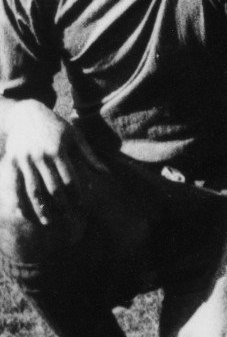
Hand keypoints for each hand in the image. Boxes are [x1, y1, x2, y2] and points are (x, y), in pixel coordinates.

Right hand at [1, 100, 107, 226]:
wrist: (25, 114)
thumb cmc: (56, 126)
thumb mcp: (75, 136)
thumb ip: (89, 156)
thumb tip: (106, 174)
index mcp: (58, 150)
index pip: (69, 178)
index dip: (76, 194)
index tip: (81, 206)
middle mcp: (40, 156)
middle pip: (51, 187)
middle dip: (61, 204)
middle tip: (68, 218)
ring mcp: (23, 159)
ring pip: (32, 189)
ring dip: (40, 208)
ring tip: (47, 222)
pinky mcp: (11, 161)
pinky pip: (13, 184)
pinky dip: (16, 199)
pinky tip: (22, 213)